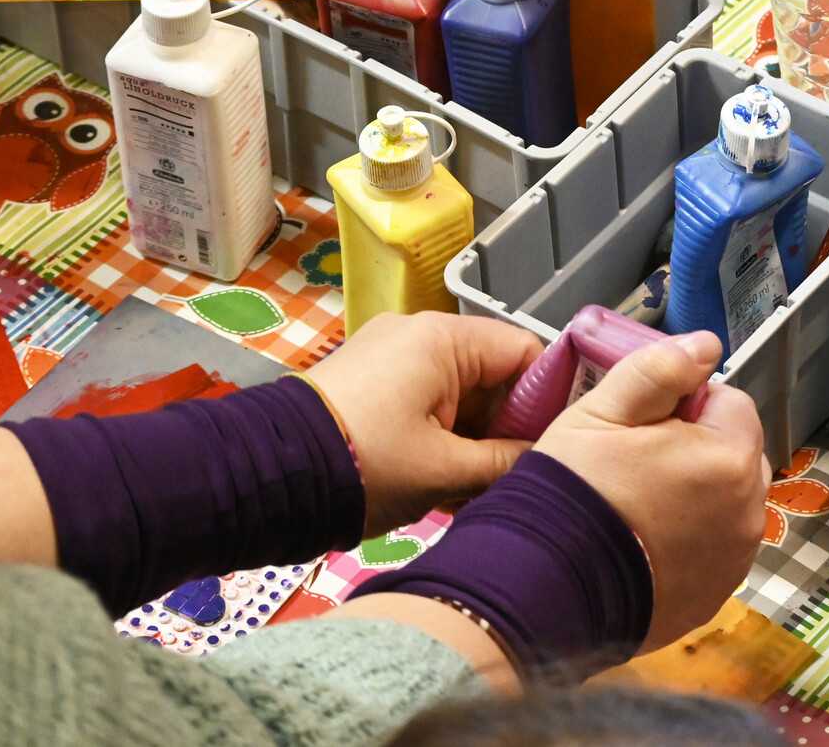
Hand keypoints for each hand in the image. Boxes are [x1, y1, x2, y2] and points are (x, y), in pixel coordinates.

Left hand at [303, 311, 541, 535]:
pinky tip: (445, 487)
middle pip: (492, 375)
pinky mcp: (370, 385)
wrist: (270, 476)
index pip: (524, 350)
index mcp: (442, 339)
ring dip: (474, 442)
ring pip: (460, 396)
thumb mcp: (444, 470)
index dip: (549, 396)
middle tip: (516, 476)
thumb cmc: (363, 463)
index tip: (558, 442)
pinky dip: (442, 441)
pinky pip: (426, 405)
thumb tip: (546, 460)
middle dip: (507, 429)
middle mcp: (417, 336)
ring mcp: (390, 359)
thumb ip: (505, 462)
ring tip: (476, 492)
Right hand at [533, 331, 769, 652]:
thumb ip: (658, 370)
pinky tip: (647, 545)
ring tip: (640, 507)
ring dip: (700, 496)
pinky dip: (693, 542)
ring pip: (729, 502)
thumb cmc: (574, 491)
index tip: (645, 427)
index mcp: (727, 456)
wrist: (548, 587)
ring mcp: (736, 559)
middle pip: (737, 453)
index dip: (687, 405)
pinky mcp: (717, 596)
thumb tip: (706, 344)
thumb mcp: (601, 413)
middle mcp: (747, 510)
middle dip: (700, 449)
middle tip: (639, 464)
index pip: (730, 402)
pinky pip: (717, 550)